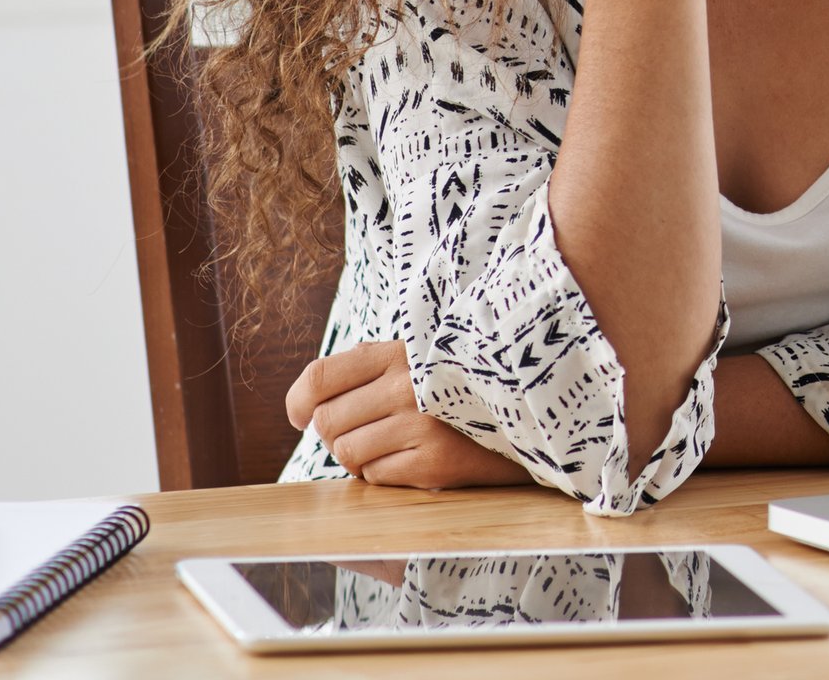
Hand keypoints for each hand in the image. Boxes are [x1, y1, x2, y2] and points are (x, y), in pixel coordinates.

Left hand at [286, 341, 529, 489]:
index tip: (300, 416)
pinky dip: (384, 475)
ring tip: (392, 445)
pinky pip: (374, 477)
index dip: (298, 402)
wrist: (530, 411)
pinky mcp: (435, 462)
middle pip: (327, 422)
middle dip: (336, 434)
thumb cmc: (460, 388)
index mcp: (401, 352)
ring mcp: (422, 424)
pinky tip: (412, 459)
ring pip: (347, 453)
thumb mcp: (421, 360)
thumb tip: (305, 404)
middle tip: (365, 431)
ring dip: (360, 457)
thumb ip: (370, 369)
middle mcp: (408, 385)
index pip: (320, 377)